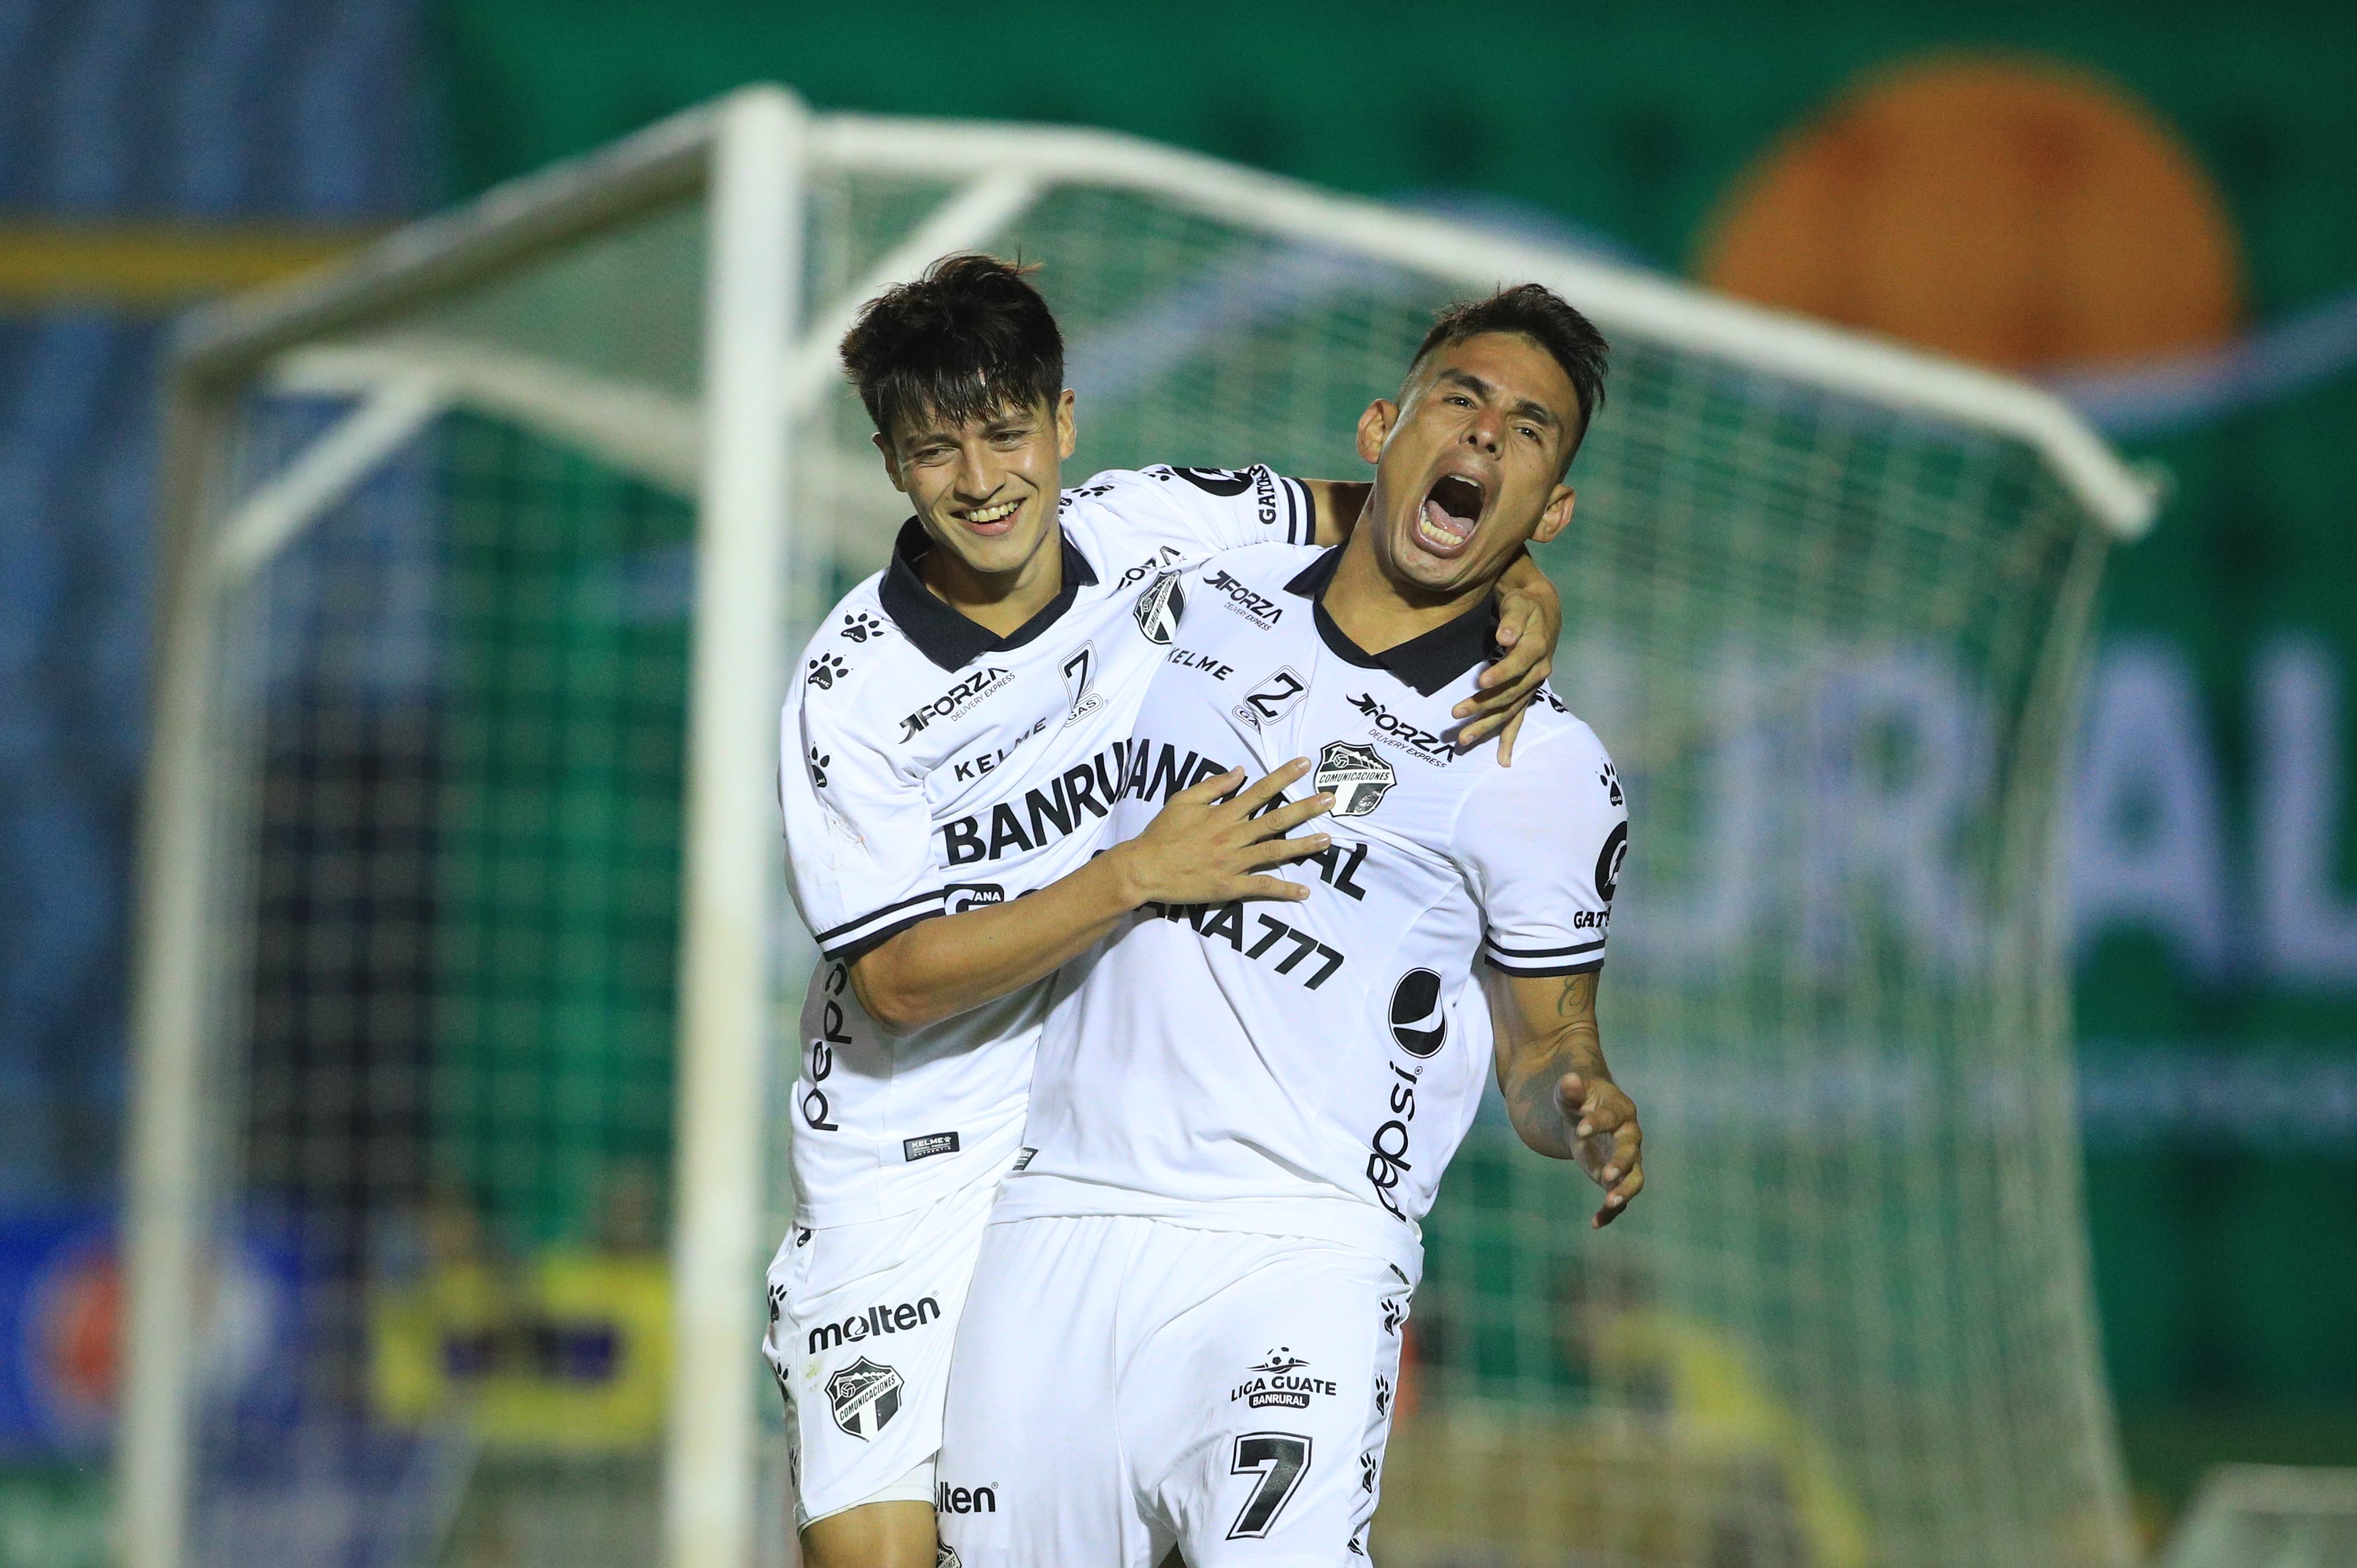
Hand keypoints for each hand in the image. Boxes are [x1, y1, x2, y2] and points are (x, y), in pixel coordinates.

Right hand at [1107, 759, 1332, 908]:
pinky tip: (1304, 891)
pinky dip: (1284, 889)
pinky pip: (1262, 887)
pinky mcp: (1229, 886)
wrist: (1144, 869)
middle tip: (1330, 800)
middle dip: (1306, 808)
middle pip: (1276, 820)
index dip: (1283, 776)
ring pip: (1275, 851)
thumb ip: (1212, 786)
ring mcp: (1233, 862)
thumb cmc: (1161, 834)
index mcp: (1223, 814)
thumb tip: (1239, 771)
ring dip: (1303, 846)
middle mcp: (1233, 836)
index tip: (1304, 764)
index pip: (1260, 791)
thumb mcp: (1182, 800)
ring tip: (1328, 840)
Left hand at [1455, 561, 1560, 762]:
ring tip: (1464, 740)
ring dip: (1487, 726)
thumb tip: (1505, 637)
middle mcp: (1537, 672)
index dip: (1501, 673)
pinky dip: (1509, 738)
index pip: (1518, 664)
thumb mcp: (1520, 604)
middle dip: (1484, 705)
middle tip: (1456, 713)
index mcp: (1537, 649)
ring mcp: (1532, 686)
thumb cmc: (1526, 607)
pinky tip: (1502, 759)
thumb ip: (1513, 620)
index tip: (1480, 681)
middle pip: (1510, 693)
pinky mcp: (1526, 694)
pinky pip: (1518, 719)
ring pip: (1510, 710)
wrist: (1542, 614)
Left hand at [1558, 1073, 1643, 1227]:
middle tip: (1605, 1175)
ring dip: (1624, 1191)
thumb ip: (1569, 1090)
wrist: (1583, 1115)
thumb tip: (1569, 1079)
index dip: (1597, 1124)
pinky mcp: (1616, 1177)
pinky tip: (1595, 1223)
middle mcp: (1629, 1136)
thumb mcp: (1568, 1093)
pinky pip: (1618, 1196)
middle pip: (1630, 1151)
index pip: (1612, 1118)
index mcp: (1620, 1110)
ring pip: (1634, 1178)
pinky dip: (1609, 1211)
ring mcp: (1626, 1159)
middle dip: (1620, 1163)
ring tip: (1610, 1203)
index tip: (1579, 1131)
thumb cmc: (1577, 1100)